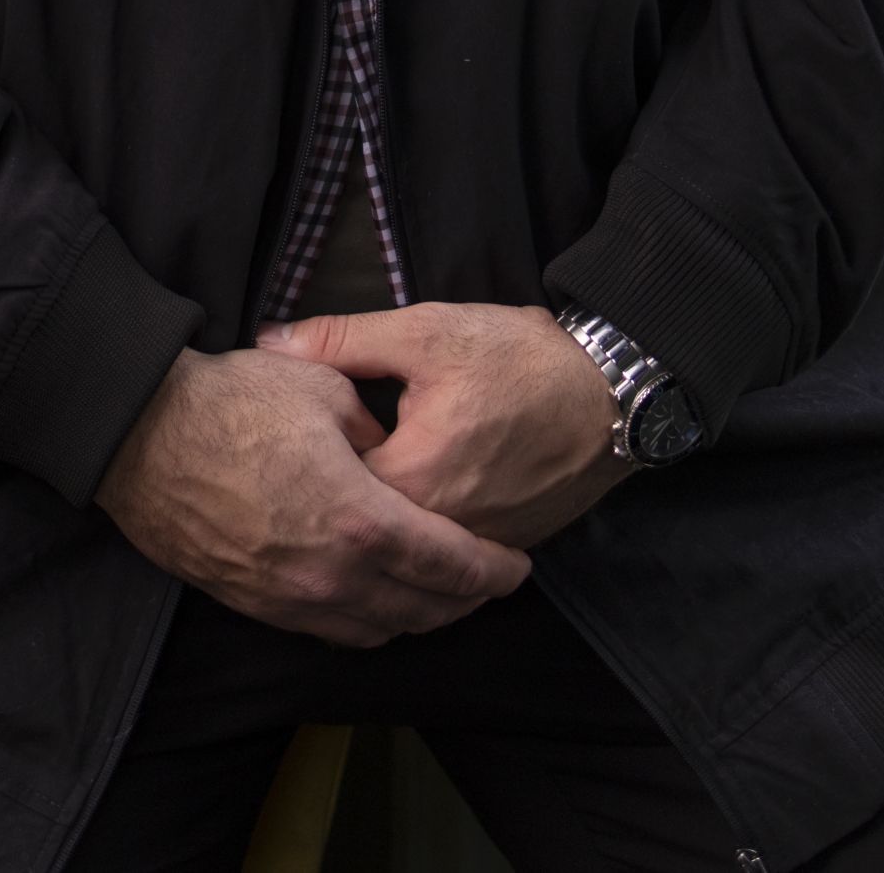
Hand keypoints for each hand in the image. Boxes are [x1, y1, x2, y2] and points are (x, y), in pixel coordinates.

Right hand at [95, 348, 532, 646]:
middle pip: (423, 612)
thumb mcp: (322, 389)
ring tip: (434, 593)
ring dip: (416, 618)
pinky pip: (328, 632)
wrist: (139, 434)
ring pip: (377, 633)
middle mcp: (334, 576)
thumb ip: (371, 427)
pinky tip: (372, 596)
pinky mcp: (254, 605)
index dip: (494, 572)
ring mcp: (291, 600)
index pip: (452, 566)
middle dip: (464, 602)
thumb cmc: (230, 401)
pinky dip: (365, 621)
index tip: (517, 567)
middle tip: (486, 582)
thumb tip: (387, 448)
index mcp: (363, 520)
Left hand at [256, 304, 630, 550]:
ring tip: (357, 490)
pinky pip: (451, 553)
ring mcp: (480, 545)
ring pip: (409, 548)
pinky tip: (416, 502)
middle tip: (315, 469)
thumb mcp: (425, 331)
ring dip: (384, 523)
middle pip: (367, 528)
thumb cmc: (520, 357)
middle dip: (338, 500)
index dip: (307, 468)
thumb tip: (269, 342)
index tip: (293, 445)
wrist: (614, 388)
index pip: (330, 493)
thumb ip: (341, 341)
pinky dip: (428, 534)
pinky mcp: (510, 546)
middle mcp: (444, 529)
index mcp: (412, 478)